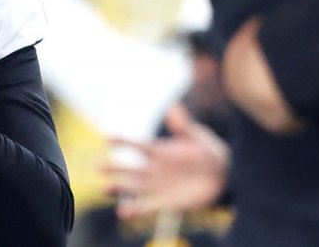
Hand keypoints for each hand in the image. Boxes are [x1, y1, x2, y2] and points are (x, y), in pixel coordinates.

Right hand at [102, 103, 229, 219]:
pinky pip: (146, 206)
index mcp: (158, 151)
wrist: (223, 177)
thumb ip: (184, 126)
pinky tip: (123, 212)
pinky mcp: (164, 202)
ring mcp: (156, 186)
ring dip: (118, 187)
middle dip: (112, 167)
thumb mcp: (198, 137)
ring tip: (104, 188)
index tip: (107, 138)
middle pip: (128, 168)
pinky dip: (134, 209)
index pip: (136, 145)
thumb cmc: (208, 152)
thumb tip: (173, 107)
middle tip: (96, 166)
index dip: (122, 141)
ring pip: (132, 187)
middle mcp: (152, 169)